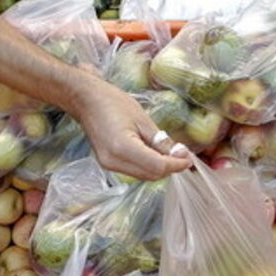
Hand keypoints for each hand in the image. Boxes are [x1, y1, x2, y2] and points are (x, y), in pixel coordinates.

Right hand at [74, 82, 192, 180]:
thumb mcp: (143, 119)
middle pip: (151, 175)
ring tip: (171, 154)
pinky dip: (148, 166)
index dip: (176, 164)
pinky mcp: (107, 164)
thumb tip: (179, 154)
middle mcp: (114, 161)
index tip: (189, 158)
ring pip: (143, 175)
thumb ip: (161, 141)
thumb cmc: (113, 102)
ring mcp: (109, 165)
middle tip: (183, 155)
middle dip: (170, 168)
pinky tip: (155, 154)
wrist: (86, 100)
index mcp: (122, 148)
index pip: (157, 166)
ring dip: (160, 168)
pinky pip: (134, 171)